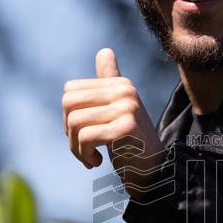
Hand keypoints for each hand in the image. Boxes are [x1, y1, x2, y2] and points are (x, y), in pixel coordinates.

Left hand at [62, 49, 167, 194]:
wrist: (153, 170)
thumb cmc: (131, 142)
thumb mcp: (119, 109)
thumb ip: (109, 83)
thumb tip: (104, 51)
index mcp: (120, 84)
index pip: (70, 91)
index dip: (69, 115)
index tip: (83, 133)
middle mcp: (125, 91)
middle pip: (69, 104)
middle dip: (69, 131)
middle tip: (83, 147)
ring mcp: (126, 108)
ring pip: (75, 123)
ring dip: (76, 148)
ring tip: (90, 158)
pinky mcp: (125, 128)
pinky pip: (85, 137)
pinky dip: (85, 155)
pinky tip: (97, 162)